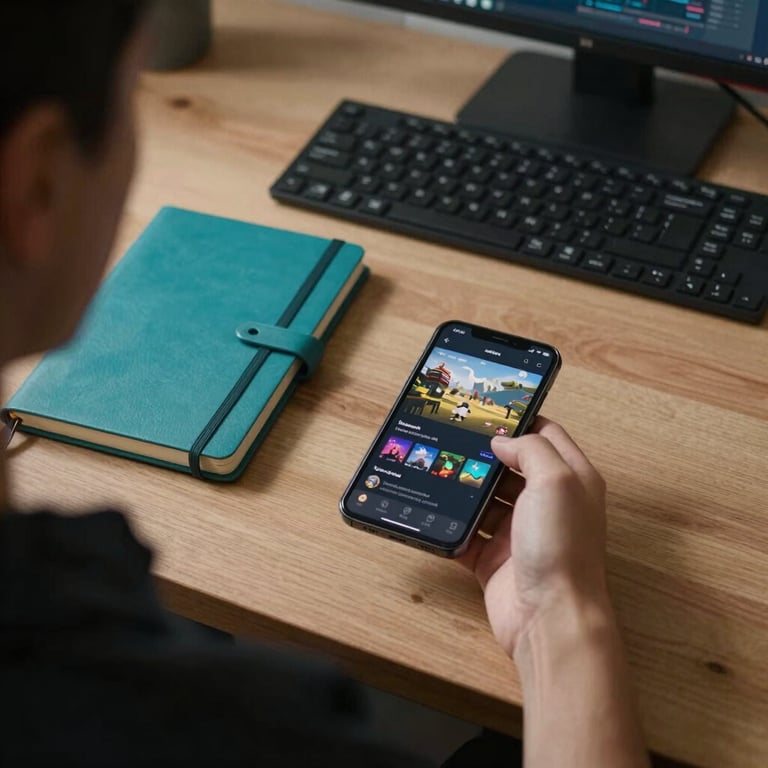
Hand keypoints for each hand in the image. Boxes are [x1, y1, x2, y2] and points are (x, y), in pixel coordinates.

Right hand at [459, 417, 608, 657]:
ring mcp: (518, 533)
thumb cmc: (561, 547)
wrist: (550, 618)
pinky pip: (467, 535)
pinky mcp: (494, 559)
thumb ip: (531, 450)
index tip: (487, 412)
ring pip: (485, 500)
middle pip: (510, 468)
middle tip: (451, 437)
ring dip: (464, 488)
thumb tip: (502, 442)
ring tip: (435, 469)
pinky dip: (452, 526)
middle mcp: (546, 504)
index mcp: (571, 481)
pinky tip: (432, 511)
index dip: (520, 421)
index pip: (546, 436)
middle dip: (483, 455)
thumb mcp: (556, 481)